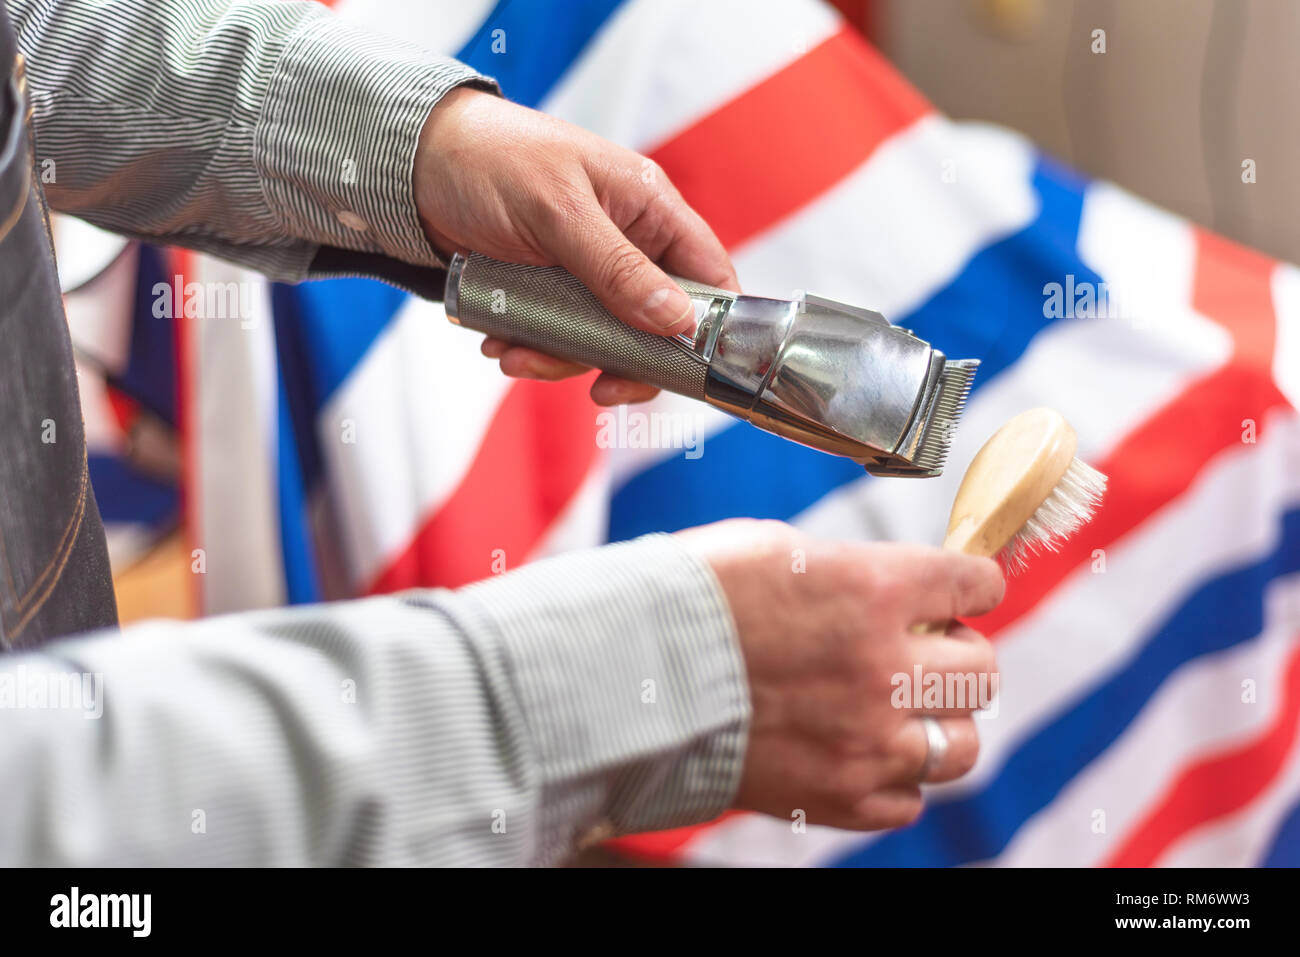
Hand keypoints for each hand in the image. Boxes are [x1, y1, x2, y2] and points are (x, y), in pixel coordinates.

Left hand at [415, 87, 738, 405]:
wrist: (412, 163)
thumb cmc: (490, 160)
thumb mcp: (558, 213)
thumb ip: (617, 269)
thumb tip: (678, 321)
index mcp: (650, 208)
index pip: (710, 276)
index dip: (710, 328)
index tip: (684, 370)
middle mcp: (629, 242)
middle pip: (659, 325)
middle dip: (623, 359)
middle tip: (598, 387)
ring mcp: (589, 271)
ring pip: (605, 340)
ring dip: (563, 357)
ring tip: (514, 353)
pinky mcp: (552, 290)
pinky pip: (562, 336)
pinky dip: (534, 347)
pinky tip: (500, 341)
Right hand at [675, 520, 1004, 830]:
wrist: (626, 675)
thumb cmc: (690, 599)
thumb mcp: (777, 550)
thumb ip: (852, 573)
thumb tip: (894, 588)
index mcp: (873, 589)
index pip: (975, 585)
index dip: (972, 585)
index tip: (963, 592)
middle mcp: (885, 668)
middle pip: (981, 670)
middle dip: (957, 655)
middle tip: (924, 651)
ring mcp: (867, 741)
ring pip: (961, 745)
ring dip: (938, 723)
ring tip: (900, 711)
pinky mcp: (841, 797)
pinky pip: (909, 801)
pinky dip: (894, 778)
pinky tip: (861, 752)